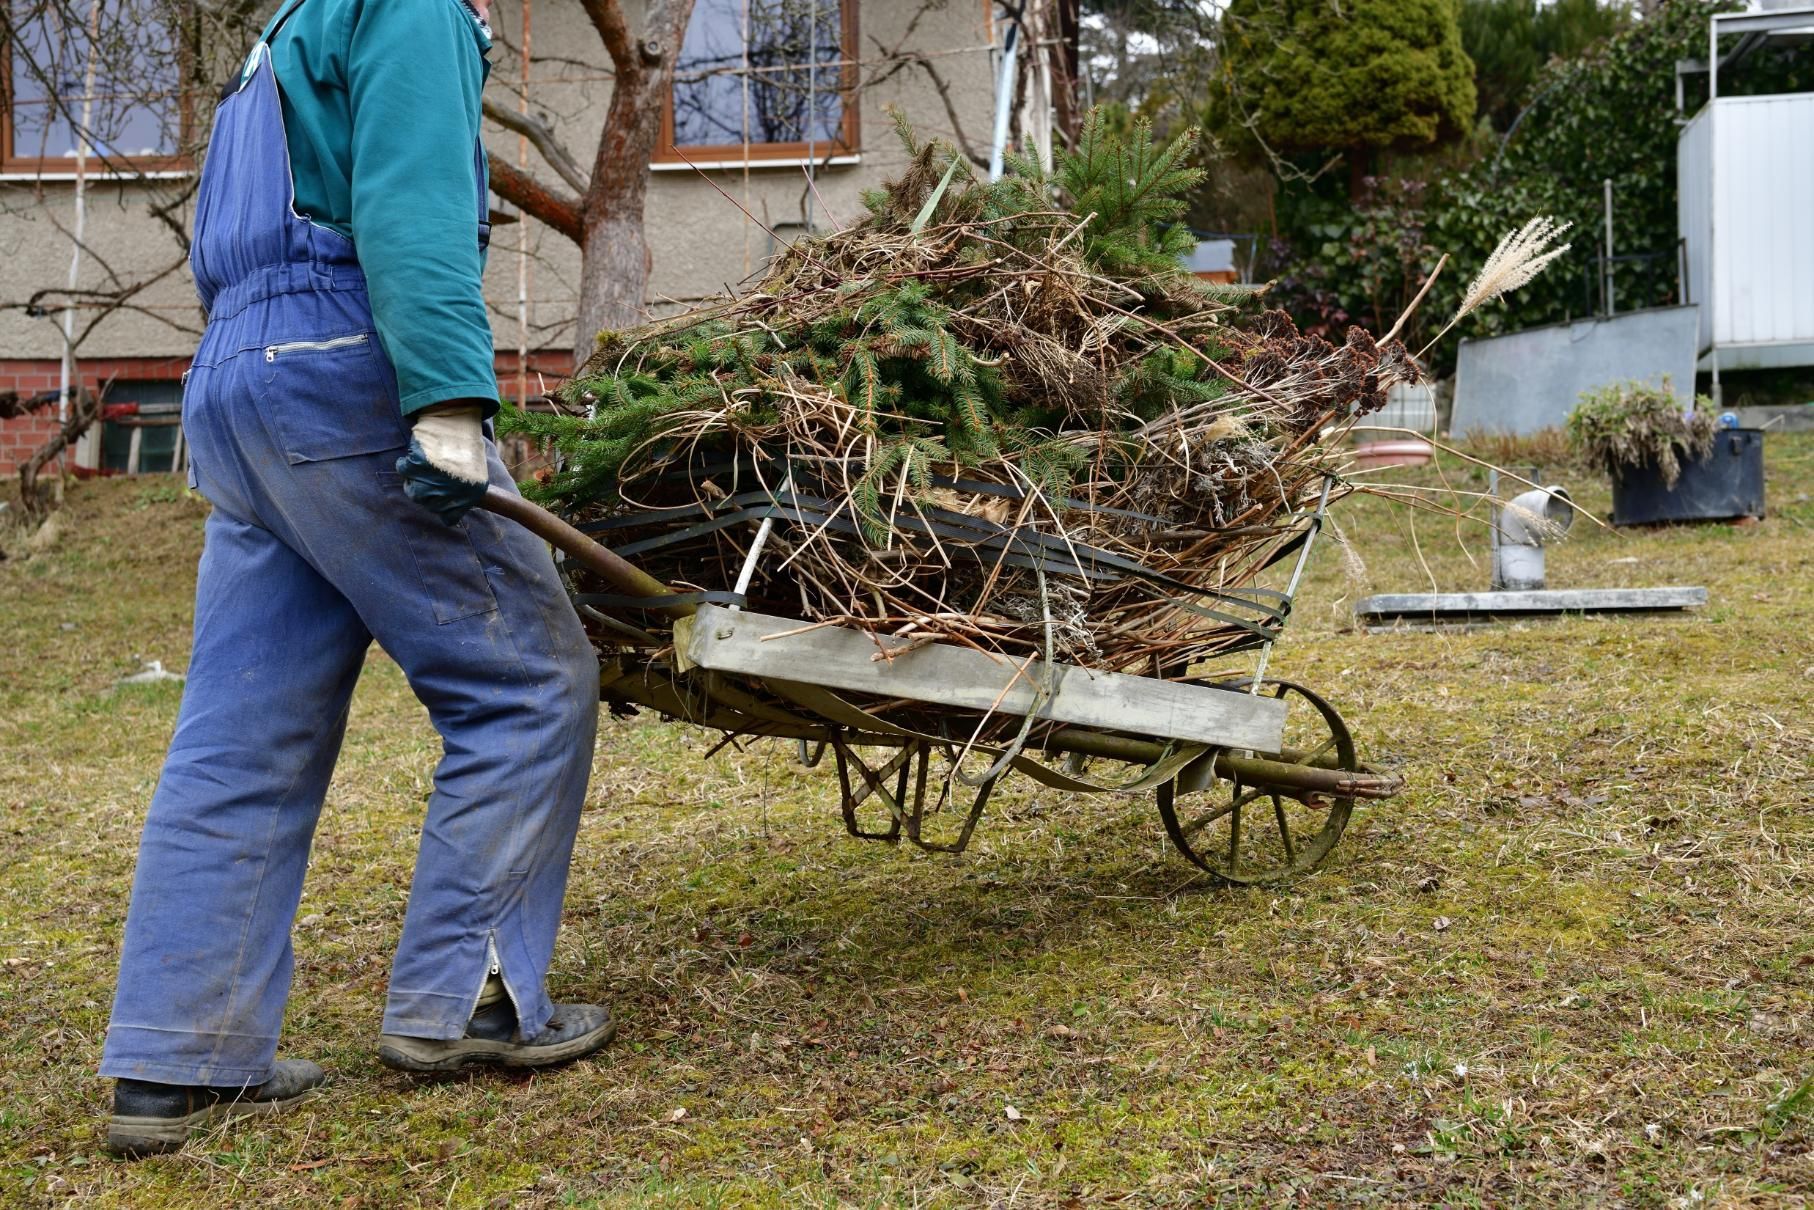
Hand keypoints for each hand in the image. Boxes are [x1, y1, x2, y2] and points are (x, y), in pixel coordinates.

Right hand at [397, 402, 488, 524]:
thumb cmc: (464, 445)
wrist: (457, 418)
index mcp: (472, 494)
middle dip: (424, 493)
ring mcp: (435, 478)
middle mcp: (453, 490)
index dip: (441, 508)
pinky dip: (405, 463)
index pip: (449, 517)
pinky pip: (404, 470)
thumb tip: (444, 512)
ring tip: (420, 468)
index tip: (439, 499)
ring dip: (413, 481)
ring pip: (413, 491)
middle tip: (425, 479)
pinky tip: (414, 455)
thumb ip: (460, 491)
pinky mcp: (419, 464)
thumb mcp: (473, 472)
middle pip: (427, 505)